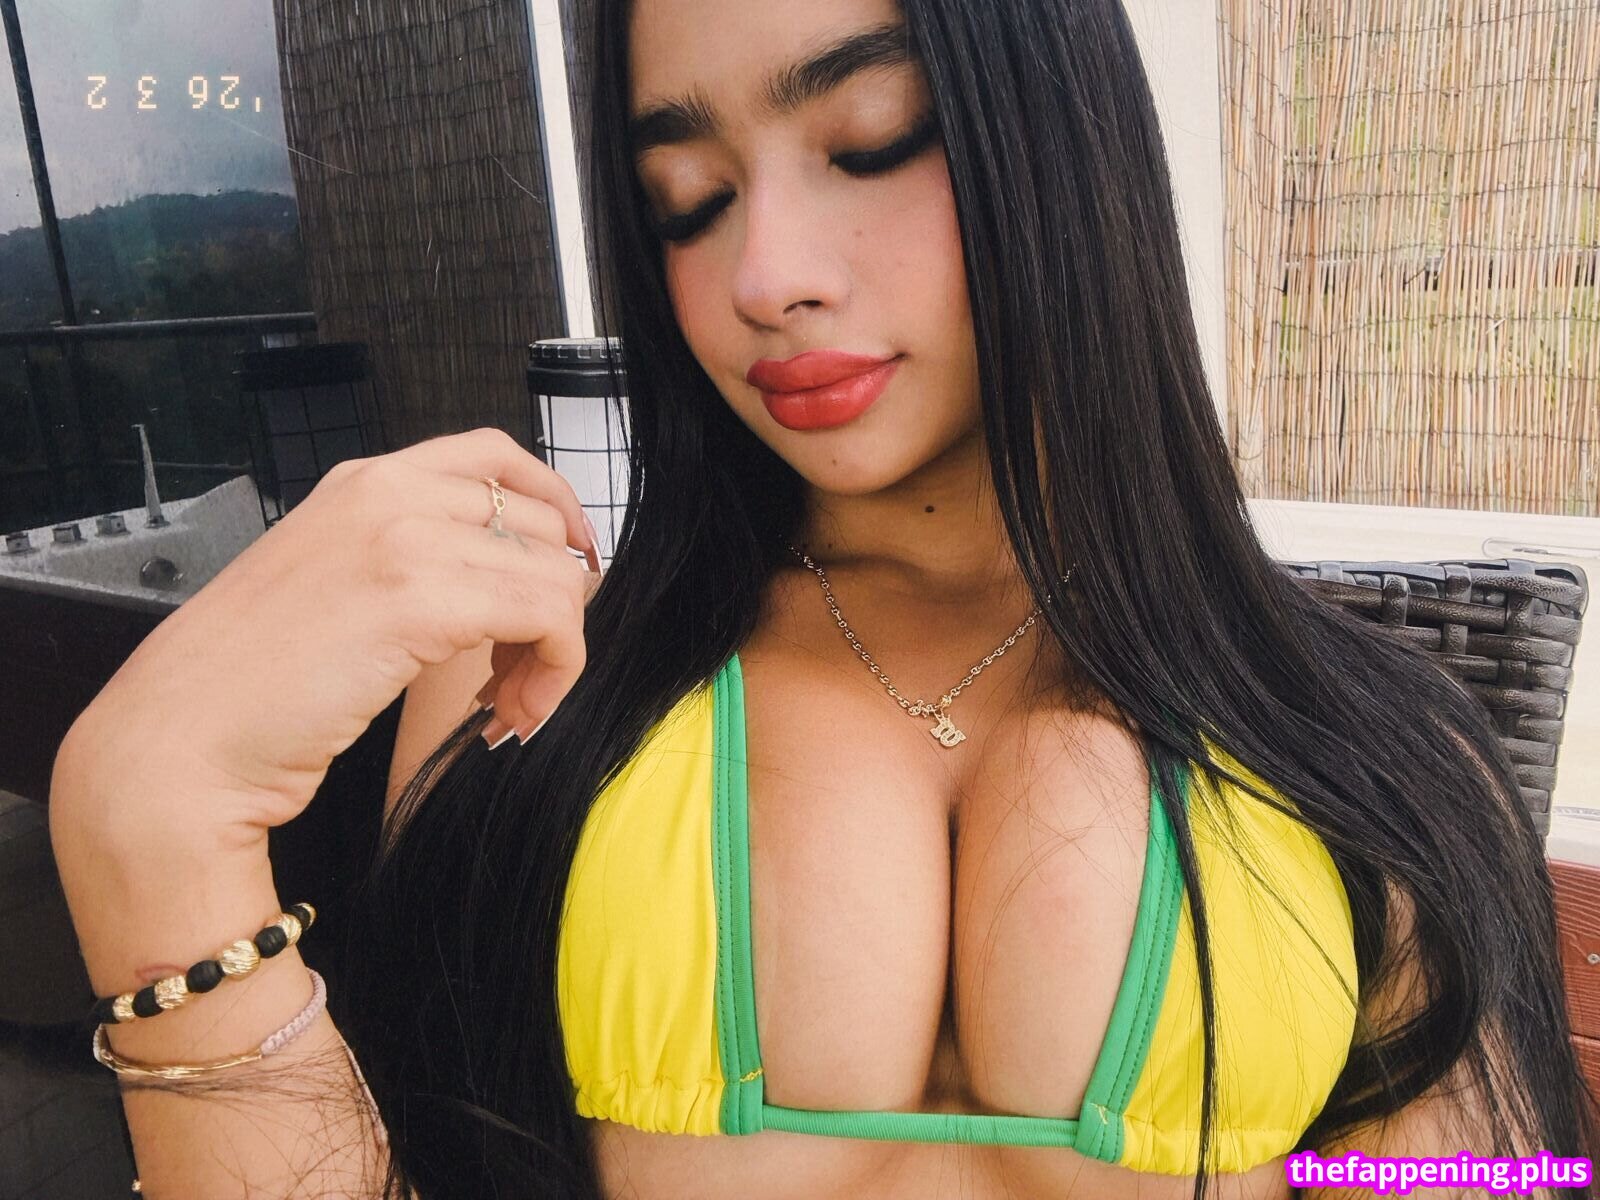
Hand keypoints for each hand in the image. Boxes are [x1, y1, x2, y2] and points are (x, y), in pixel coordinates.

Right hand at [72, 426, 599, 836]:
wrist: (180, 740)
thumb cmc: (252, 682)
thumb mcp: (335, 582)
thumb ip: (409, 558)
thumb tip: (506, 577)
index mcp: (365, 481)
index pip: (500, 457)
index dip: (555, 512)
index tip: (566, 573)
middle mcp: (388, 492)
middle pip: (541, 520)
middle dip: (557, 598)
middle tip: (522, 672)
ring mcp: (403, 539)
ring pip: (556, 575)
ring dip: (557, 651)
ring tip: (510, 705)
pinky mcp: (419, 602)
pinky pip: (546, 618)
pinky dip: (552, 673)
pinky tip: (506, 716)